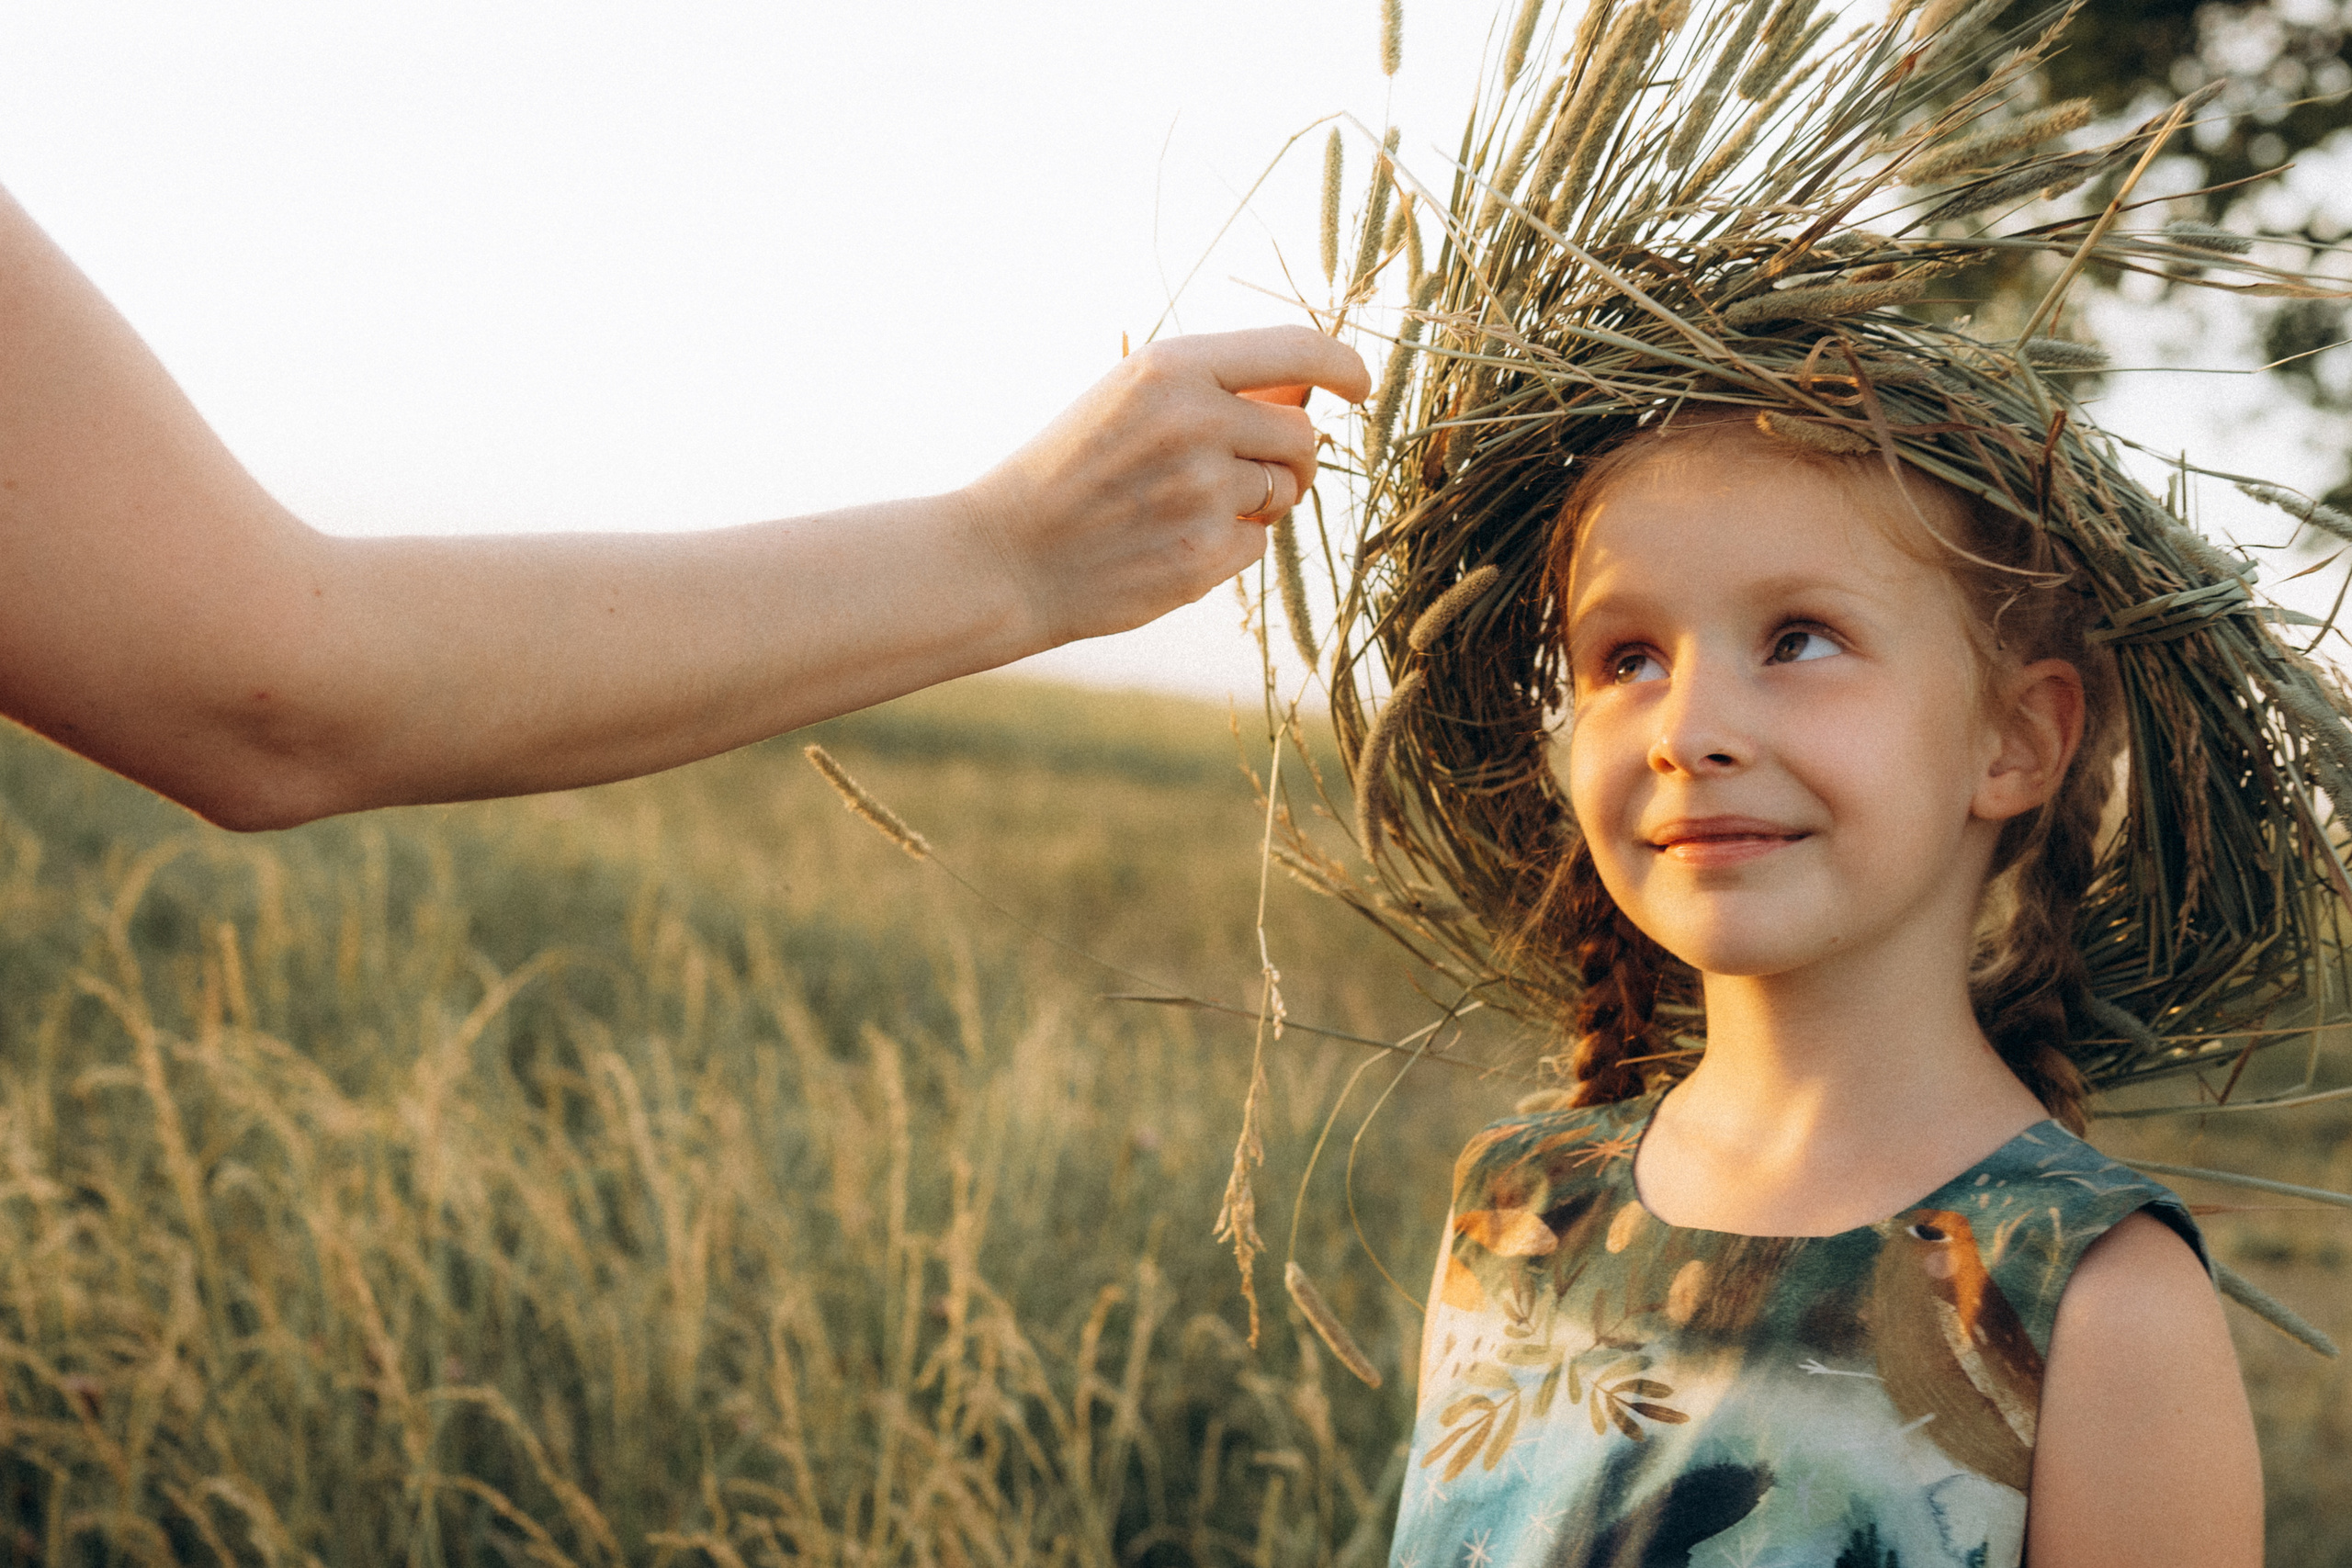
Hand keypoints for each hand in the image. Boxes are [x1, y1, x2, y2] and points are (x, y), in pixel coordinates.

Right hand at [957, 325, 1369, 647]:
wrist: (1005, 556)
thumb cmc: (1071, 472)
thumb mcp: (1127, 401)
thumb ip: (1212, 390)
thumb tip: (1308, 396)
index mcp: (1169, 368)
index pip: (1294, 350)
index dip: (1342, 365)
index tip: (1360, 383)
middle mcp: (1192, 421)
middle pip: (1301, 435)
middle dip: (1292, 457)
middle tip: (1250, 473)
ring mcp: (1201, 490)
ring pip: (1282, 491)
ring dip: (1256, 502)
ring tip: (1184, 508)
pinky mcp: (1204, 553)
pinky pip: (1257, 543)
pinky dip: (1228, 546)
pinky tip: (1169, 544)